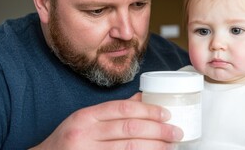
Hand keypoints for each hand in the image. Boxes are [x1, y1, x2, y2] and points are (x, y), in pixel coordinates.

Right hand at [29, 93, 182, 149]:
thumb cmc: (69, 138)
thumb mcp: (86, 119)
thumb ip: (113, 110)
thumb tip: (143, 99)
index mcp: (86, 116)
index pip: (122, 108)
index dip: (148, 110)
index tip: (166, 114)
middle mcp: (86, 134)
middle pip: (130, 129)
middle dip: (158, 130)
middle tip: (175, 131)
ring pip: (129, 149)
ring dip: (155, 147)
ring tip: (170, 145)